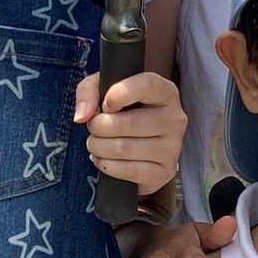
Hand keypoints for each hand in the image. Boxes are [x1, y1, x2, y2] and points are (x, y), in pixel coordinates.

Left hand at [75, 71, 184, 199]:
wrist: (138, 144)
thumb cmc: (122, 111)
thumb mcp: (104, 90)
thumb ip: (89, 91)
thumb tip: (82, 116)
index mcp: (165, 92)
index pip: (147, 85)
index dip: (119, 94)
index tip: (105, 104)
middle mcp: (175, 119)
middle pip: (128, 123)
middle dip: (98, 127)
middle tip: (94, 127)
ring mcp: (172, 148)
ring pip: (123, 148)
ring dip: (98, 147)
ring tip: (97, 143)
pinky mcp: (164, 172)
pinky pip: (128, 171)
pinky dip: (106, 166)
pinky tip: (104, 159)